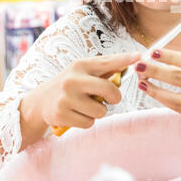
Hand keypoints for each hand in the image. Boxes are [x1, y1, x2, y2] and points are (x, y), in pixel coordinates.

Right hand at [20, 51, 140, 147]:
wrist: (40, 101)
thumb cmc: (69, 85)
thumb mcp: (82, 72)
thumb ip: (104, 69)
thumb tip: (131, 62)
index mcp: (81, 65)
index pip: (107, 62)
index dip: (124, 60)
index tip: (139, 57)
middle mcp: (73, 79)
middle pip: (108, 90)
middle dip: (114, 98)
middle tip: (109, 99)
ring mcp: (66, 97)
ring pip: (101, 111)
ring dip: (97, 112)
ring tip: (85, 106)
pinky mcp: (62, 114)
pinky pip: (89, 123)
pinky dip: (87, 121)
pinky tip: (76, 114)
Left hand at [135, 50, 180, 125]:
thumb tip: (158, 58)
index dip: (168, 57)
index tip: (152, 52)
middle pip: (178, 79)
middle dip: (156, 72)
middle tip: (139, 66)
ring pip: (176, 99)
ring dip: (155, 91)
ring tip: (142, 82)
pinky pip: (178, 109)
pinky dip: (163, 101)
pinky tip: (153, 92)